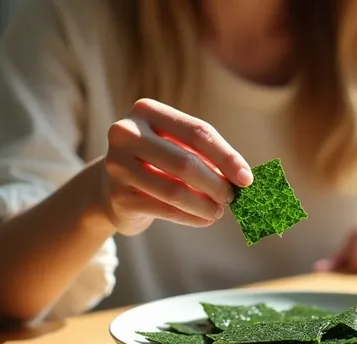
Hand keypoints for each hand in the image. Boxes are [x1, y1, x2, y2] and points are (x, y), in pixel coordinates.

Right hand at [99, 98, 252, 235]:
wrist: (110, 187)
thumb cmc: (156, 163)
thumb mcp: (177, 147)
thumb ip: (206, 155)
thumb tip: (242, 177)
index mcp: (146, 111)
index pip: (198, 132)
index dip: (227, 156)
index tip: (246, 178)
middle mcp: (126, 133)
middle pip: (186, 162)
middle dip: (216, 183)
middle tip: (232, 198)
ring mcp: (118, 165)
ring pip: (175, 190)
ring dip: (205, 205)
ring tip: (219, 211)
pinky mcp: (118, 196)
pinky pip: (165, 209)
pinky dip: (191, 217)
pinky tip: (204, 219)